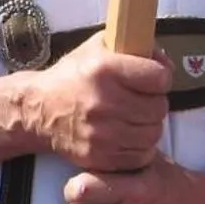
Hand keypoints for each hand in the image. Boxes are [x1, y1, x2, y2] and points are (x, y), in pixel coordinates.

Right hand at [24, 39, 171, 171]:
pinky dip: (139, 148)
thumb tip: (165, 62)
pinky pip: (140, 156)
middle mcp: (103, 101)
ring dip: (148, 126)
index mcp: (104, 69)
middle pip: (159, 107)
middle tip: (142, 100)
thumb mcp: (98, 48)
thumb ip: (134, 47)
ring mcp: (101, 132)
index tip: (151, 79)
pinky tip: (128, 136)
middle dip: (155, 102)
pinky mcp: (98, 154)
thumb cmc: (72, 77)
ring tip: (135, 118)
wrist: (39, 110)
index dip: (160, 77)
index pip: (160, 77)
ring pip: (153, 134)